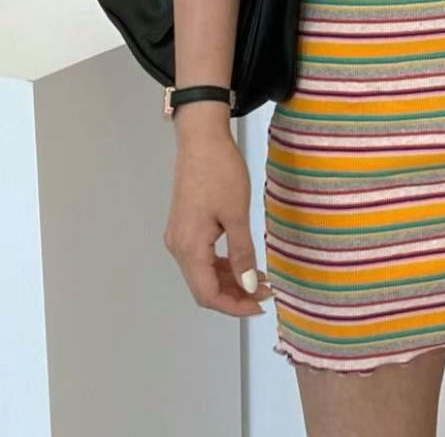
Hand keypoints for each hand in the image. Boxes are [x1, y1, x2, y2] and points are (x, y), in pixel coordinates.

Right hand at [163, 120, 272, 316]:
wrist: (202, 139)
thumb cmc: (220, 173)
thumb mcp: (237, 215)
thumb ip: (242, 254)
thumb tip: (249, 286)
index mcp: (188, 248)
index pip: (207, 294)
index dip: (234, 306)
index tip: (261, 305)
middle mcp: (178, 247)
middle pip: (203, 286)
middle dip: (235, 295)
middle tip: (266, 291)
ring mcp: (179, 236)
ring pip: (203, 272)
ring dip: (230, 279)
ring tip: (260, 278)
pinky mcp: (185, 225)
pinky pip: (202, 256)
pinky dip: (222, 264)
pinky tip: (243, 261)